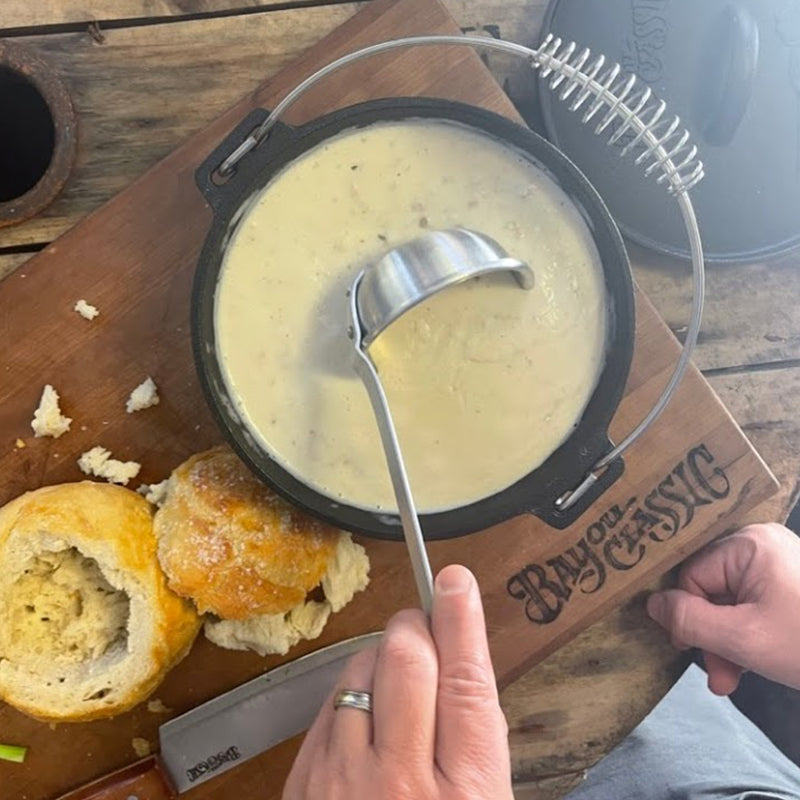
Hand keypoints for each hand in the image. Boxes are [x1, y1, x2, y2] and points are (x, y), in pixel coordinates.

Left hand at [283, 565, 512, 799]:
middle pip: (406, 658)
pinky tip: (363, 725)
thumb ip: (475, 738)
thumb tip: (459, 660)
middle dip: (415, 628)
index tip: (455, 581)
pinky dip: (350, 698)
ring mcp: (343, 783)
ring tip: (394, 691)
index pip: (466, 681)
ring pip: (358, 671)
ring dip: (379, 663)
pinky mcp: (303, 784)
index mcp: (465, 793)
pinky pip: (328, 705)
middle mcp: (401, 783)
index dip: (462, 620)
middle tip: (423, 631)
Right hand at [647, 523, 799, 694]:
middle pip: (711, 588)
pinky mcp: (789, 581)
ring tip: (733, 679)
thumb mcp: (742, 638)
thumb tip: (649, 604)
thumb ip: (689, 620)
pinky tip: (749, 664)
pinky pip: (751, 603)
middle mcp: (760, 543)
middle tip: (720, 677)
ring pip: (730, 600)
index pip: (693, 576)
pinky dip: (747, 634)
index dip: (689, 617)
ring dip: (727, 642)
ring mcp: (777, 561)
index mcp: (748, 544)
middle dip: (711, 636)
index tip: (692, 654)